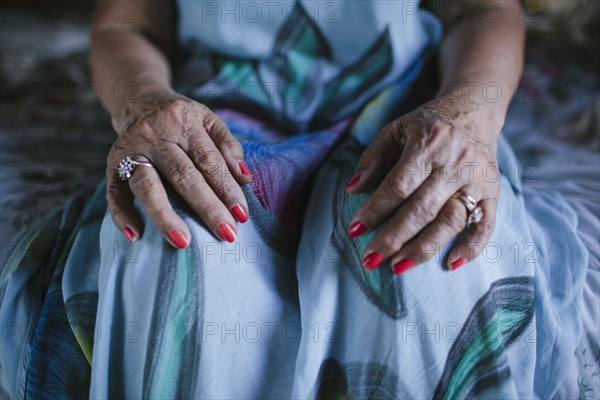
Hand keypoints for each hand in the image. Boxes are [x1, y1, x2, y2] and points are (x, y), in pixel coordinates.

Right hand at [106, 91, 252, 248]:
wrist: (139, 101)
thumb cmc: (181, 119)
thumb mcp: (209, 120)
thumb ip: (229, 146)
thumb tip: (245, 178)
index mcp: (183, 121)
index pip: (209, 160)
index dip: (227, 188)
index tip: (241, 214)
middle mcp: (155, 134)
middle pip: (182, 175)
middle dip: (206, 207)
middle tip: (226, 234)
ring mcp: (130, 150)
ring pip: (147, 186)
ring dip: (165, 216)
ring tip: (183, 241)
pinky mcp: (112, 165)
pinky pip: (114, 193)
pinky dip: (122, 215)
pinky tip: (136, 236)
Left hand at [346, 96, 500, 273]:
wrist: (474, 112)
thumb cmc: (427, 126)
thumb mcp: (396, 130)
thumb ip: (373, 158)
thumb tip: (352, 189)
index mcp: (428, 144)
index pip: (399, 185)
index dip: (375, 209)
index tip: (354, 230)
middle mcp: (456, 163)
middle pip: (422, 208)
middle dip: (394, 237)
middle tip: (370, 259)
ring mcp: (477, 180)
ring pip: (451, 220)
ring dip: (424, 247)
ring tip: (398, 266)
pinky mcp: (494, 192)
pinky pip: (487, 225)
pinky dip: (471, 247)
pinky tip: (450, 264)